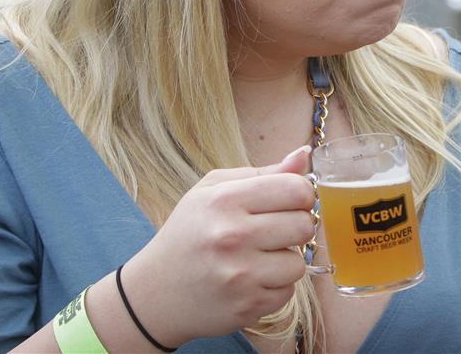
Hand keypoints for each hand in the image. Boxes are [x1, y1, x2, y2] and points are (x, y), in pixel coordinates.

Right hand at [121, 145, 315, 347]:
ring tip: (258, 258)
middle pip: (304, 225)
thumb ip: (263, 172)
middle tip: (275, 230)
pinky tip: (251, 280)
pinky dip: (274, 287)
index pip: (295, 189)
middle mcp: (232, 235)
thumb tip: (304, 155)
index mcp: (224, 200)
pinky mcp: (247, 306)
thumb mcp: (213, 191)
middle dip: (296, 226)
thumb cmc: (190, 233)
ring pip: (299, 263)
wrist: (156, 294)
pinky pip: (287, 292)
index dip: (302, 194)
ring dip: (284, 261)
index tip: (291, 201)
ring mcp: (240, 274)